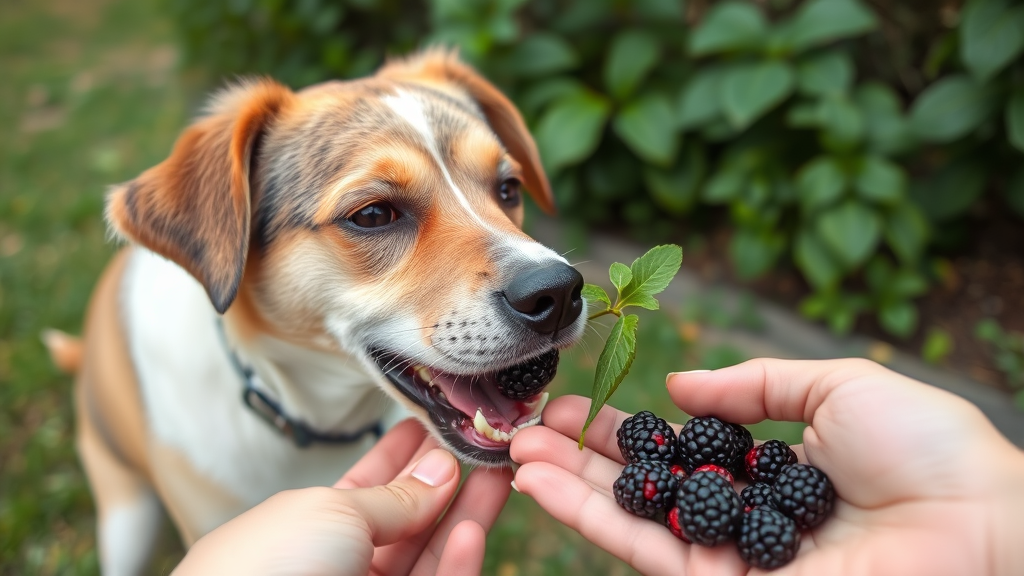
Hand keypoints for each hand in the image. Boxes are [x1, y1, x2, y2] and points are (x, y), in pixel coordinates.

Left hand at [174, 418, 511, 575]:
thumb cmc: (266, 567)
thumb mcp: (332, 511)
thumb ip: (394, 495)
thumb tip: (440, 467)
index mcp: (312, 528)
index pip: (370, 488)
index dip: (404, 457)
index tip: (436, 428)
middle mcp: (343, 562)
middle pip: (409, 520)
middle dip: (448, 483)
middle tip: (484, 449)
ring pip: (430, 555)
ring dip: (465, 516)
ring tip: (495, 477)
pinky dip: (458, 563)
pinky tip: (471, 530)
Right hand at [511, 358, 1023, 575]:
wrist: (979, 524)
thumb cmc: (927, 449)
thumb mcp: (834, 387)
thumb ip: (751, 386)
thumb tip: (678, 384)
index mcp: (773, 471)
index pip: (681, 450)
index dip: (626, 428)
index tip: (574, 404)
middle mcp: (747, 518)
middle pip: (648, 488)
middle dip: (584, 458)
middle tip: (526, 427)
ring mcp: (735, 559)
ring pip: (635, 523)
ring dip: (570, 487)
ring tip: (515, 452)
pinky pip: (648, 551)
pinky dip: (591, 518)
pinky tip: (543, 482)